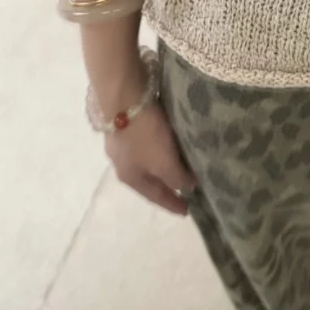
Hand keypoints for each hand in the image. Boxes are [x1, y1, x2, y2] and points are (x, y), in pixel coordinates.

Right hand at [105, 101, 197, 215]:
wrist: (123, 96)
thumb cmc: (144, 135)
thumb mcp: (163, 162)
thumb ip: (177, 177)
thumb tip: (188, 187)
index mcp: (130, 177)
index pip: (156, 197)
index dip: (172, 204)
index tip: (187, 212)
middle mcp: (122, 163)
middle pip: (149, 180)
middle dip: (166, 185)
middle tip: (185, 189)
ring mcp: (122, 142)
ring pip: (147, 160)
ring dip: (163, 165)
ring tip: (180, 164)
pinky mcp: (126, 123)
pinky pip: (147, 143)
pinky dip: (159, 148)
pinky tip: (168, 142)